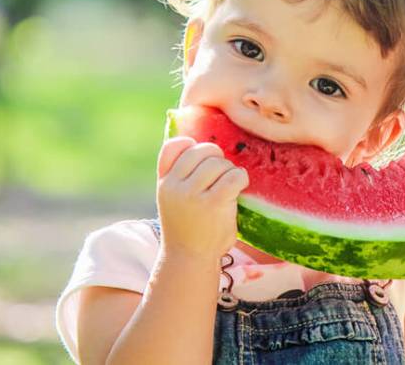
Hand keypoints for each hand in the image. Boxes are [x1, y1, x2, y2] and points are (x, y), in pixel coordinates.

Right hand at [156, 136, 249, 263]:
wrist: (190, 259)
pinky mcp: (212, 203)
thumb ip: (179, 176)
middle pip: (201, 150)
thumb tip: (201, 145)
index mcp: (164, 182)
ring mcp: (192, 195)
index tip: (203, 158)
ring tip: (230, 185)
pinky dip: (241, 178)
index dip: (191, 145)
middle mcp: (174, 186)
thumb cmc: (187, 228)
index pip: (173, 147)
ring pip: (218, 163)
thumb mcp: (173, 200)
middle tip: (222, 173)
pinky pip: (233, 176)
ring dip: (230, 171)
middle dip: (217, 158)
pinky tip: (240, 186)